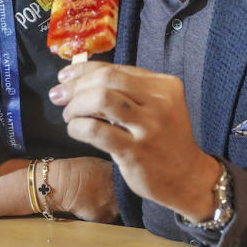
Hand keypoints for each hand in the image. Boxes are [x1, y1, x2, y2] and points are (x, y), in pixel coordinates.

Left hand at [49, 61, 220, 221]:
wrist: (187, 178)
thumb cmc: (165, 139)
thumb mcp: (156, 107)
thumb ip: (128, 91)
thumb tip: (78, 79)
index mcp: (165, 85)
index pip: (116, 68)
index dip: (84, 70)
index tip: (65, 77)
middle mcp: (160, 102)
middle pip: (106, 78)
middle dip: (76, 85)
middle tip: (59, 96)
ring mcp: (149, 127)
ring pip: (101, 99)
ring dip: (76, 104)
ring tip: (69, 115)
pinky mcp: (135, 151)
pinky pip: (96, 130)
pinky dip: (78, 126)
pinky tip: (75, 130)